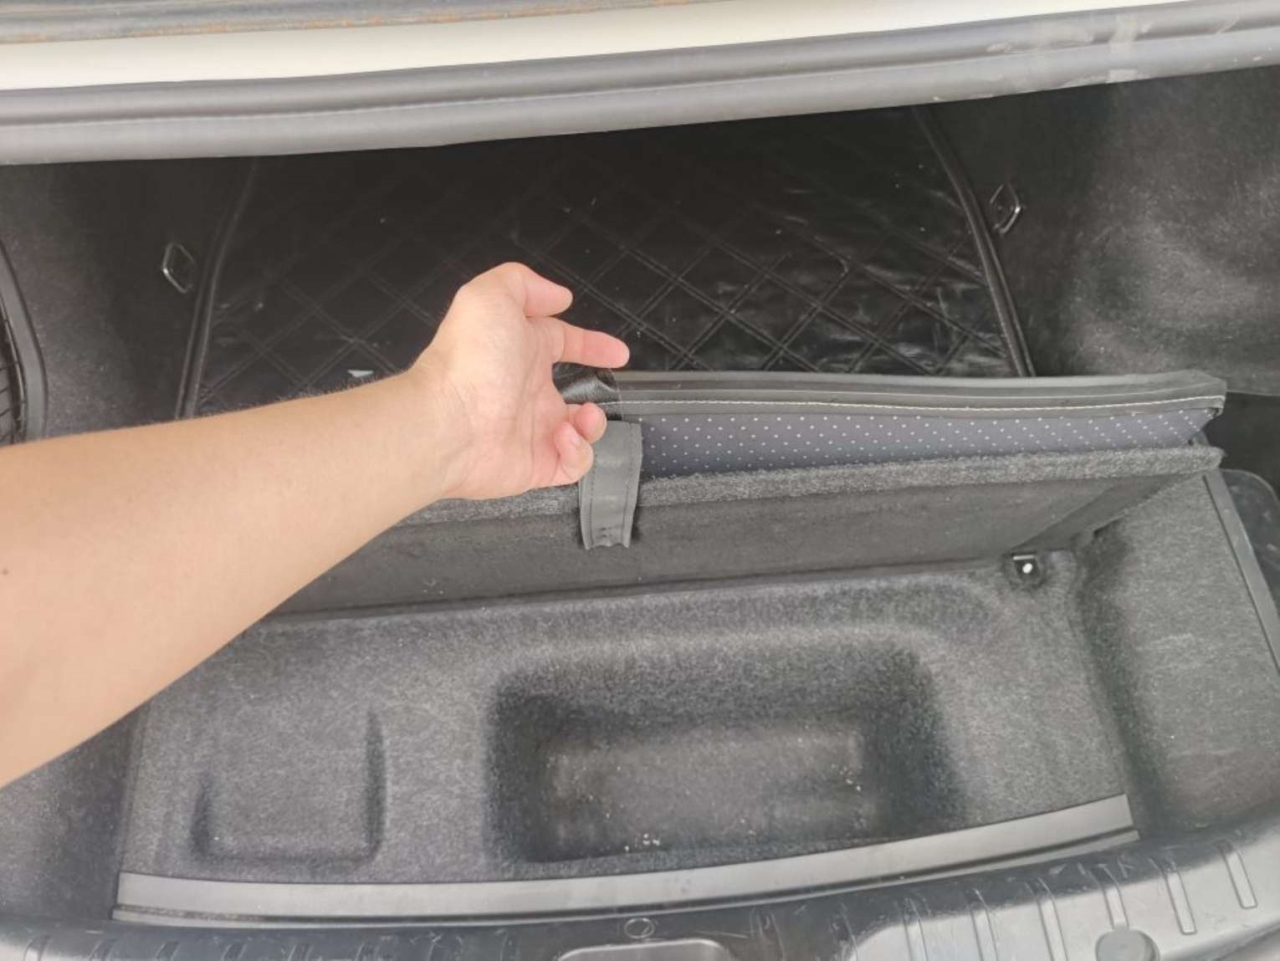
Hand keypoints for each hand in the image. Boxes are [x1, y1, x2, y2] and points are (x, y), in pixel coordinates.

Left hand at [412, 263, 629, 499]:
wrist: (448, 422)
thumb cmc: (469, 360)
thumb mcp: (491, 295)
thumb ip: (525, 284)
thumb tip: (557, 296)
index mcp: (519, 351)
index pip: (561, 342)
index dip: (590, 344)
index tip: (617, 352)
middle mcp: (525, 391)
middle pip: (574, 391)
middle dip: (598, 391)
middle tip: (608, 388)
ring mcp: (532, 430)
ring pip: (580, 431)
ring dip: (594, 423)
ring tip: (584, 416)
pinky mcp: (536, 465)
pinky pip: (573, 464)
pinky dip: (579, 451)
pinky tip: (564, 437)